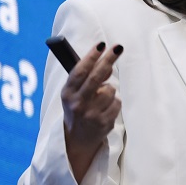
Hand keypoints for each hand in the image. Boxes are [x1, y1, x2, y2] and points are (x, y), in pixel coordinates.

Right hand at [61, 41, 122, 180]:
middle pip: (96, 77)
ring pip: (110, 90)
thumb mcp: (75, 93)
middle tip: (118, 47)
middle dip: (108, 60)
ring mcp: (90, 114)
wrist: (76, 140)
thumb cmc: (77, 108)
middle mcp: (77, 103)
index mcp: (67, 93)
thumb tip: (107, 65)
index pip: (80, 71)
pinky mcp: (103, 123)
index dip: (91, 56)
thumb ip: (88, 78)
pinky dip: (114, 103)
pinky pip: (117, 103)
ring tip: (101, 99)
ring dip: (109, 91)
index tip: (101, 44)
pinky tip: (105, 109)